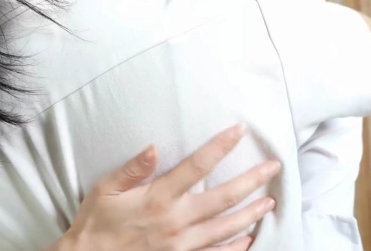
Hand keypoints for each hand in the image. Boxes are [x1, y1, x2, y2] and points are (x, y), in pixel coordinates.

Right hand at [49, 124, 279, 250]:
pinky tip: (250, 238)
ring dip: (252, 213)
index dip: (221, 146)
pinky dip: (237, 247)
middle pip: (224, 197)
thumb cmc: (96, 223)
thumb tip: (155, 147)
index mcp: (159, 197)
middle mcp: (176, 220)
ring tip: (271, 201)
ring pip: (227, 227)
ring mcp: (183, 245)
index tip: (240, 130)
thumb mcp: (106, 189)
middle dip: (252, 179)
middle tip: (274, 167)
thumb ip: (133, 168)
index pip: (197, 165)